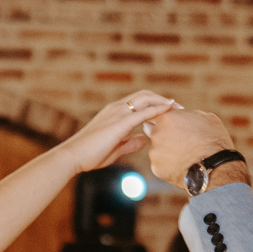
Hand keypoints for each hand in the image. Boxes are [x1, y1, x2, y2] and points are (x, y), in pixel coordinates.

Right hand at [59, 92, 179, 174]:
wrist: (73, 156)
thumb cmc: (90, 155)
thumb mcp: (115, 148)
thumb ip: (131, 142)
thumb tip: (145, 140)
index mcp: (114, 112)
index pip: (138, 101)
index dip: (155, 102)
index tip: (169, 109)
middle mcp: (116, 108)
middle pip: (144, 95)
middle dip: (162, 99)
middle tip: (178, 106)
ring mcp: (117, 113)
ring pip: (145, 99)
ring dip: (163, 101)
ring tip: (178, 107)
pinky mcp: (120, 123)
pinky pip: (143, 112)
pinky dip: (157, 109)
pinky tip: (168, 109)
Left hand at [147, 109, 237, 186]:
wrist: (214, 168)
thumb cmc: (213, 141)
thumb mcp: (206, 118)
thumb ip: (189, 115)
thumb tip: (186, 117)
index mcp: (167, 118)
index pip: (156, 113)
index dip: (165, 118)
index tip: (172, 123)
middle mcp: (157, 134)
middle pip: (152, 130)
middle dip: (162, 133)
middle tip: (178, 140)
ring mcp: (155, 152)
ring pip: (156, 149)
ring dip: (165, 150)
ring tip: (183, 155)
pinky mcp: (156, 169)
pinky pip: (160, 164)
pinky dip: (168, 165)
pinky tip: (181, 165)